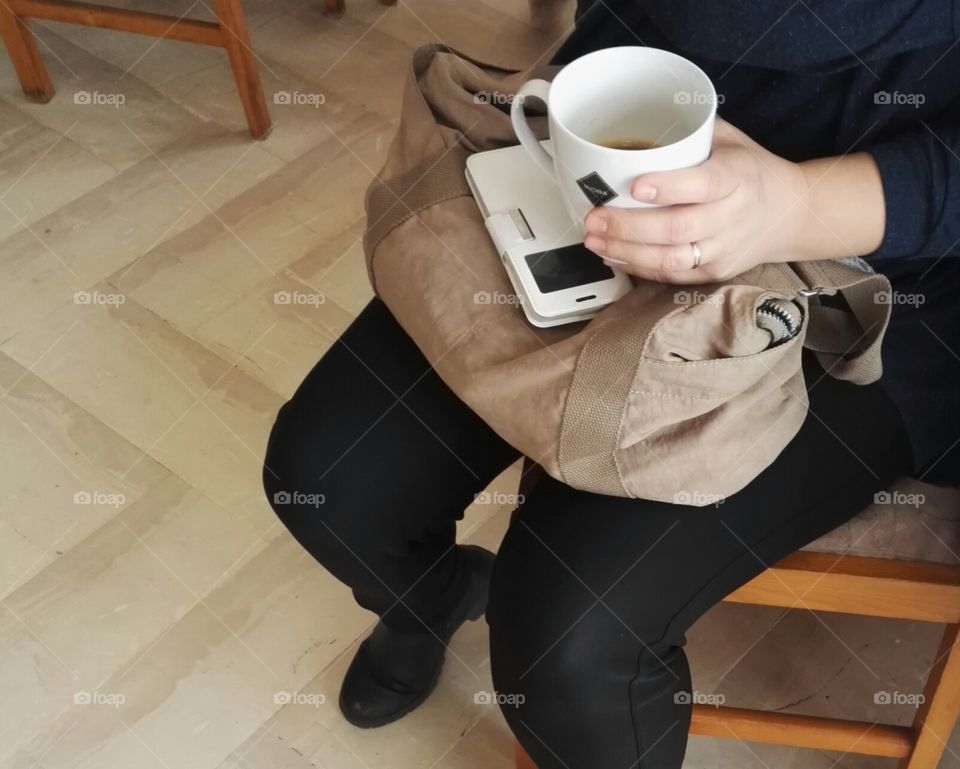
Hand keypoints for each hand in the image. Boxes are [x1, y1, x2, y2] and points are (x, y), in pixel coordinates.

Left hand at [582, 118, 810, 283]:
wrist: (790, 213)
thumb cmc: (751, 170)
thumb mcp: (730, 140)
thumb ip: (690, 133)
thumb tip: (637, 122)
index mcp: (738, 177)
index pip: (703, 184)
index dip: (668, 187)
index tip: (634, 185)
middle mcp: (733, 216)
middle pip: (676, 228)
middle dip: (628, 226)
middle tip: (594, 217)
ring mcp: (724, 249)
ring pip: (670, 258)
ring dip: (626, 251)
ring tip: (595, 240)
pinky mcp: (715, 272)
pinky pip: (672, 274)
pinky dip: (639, 267)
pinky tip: (614, 255)